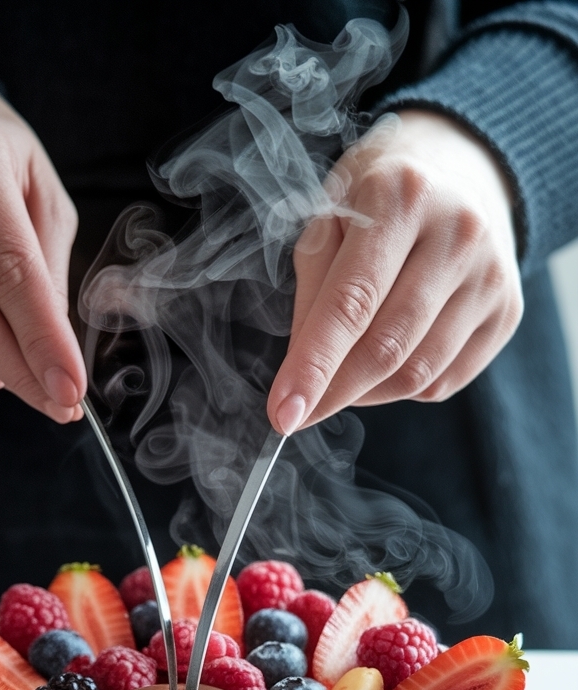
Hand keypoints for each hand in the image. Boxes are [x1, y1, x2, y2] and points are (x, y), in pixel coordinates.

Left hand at [267, 110, 522, 433]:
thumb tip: (302, 376)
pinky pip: (444, 381)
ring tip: (341, 376)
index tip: (283, 415)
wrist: (461, 174)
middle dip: (333, 392)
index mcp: (400, 196)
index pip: (351, 303)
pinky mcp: (506, 312)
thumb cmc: (377, 201)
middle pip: (387, 347)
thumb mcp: (329, 220)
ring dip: (365, 393)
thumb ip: (312, 292)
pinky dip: (402, 388)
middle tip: (297, 412)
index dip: (313, 366)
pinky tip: (386, 362)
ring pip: (416, 373)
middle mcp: (457, 232)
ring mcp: (490, 275)